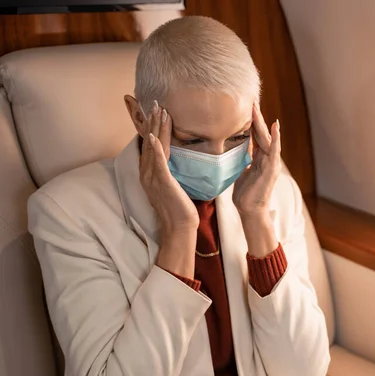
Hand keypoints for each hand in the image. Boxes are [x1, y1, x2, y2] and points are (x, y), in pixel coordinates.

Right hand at [140, 100, 197, 277]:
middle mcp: (148, 173)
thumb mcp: (174, 184)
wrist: (180, 226)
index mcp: (150, 173)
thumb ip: (171, 170)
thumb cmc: (180, 207)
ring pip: (153, 147)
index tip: (156, 110)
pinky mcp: (162, 183)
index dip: (152, 127)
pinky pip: (157, 162)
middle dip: (152, 122)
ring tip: (158, 111)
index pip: (150, 145)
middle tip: (155, 103)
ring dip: (155, 128)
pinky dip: (154, 149)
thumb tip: (176, 159)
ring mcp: (153, 178)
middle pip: (149, 142)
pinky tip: (153, 136)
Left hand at [233, 102, 281, 218]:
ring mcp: (271, 162)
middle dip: (255, 117)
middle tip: (250, 99)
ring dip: (262, 122)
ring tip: (257, 107)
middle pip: (261, 133)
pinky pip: (275, 150)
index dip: (250, 121)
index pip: (255, 135)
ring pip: (267, 138)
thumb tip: (231, 148)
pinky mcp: (272, 168)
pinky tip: (275, 125)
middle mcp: (267, 157)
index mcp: (259, 157)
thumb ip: (240, 158)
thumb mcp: (240, 171)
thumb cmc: (245, 194)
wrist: (251, 210)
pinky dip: (276, 137)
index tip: (245, 106)